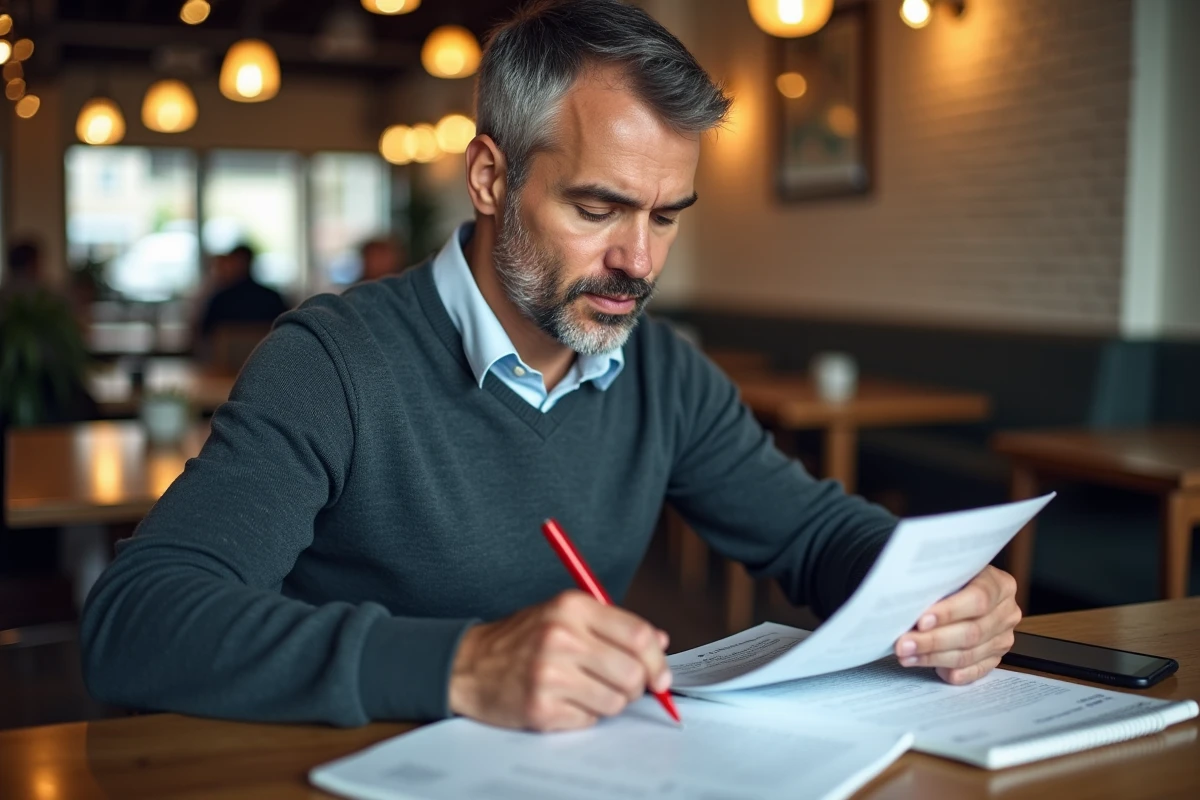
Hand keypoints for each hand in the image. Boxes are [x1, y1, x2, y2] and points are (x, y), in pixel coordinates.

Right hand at [448, 590, 671, 730]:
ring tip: (585, 691)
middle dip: (635, 687)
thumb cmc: (520, 640)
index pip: (638, 635)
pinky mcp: (541, 707)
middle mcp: (562, 637)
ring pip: (615, 702)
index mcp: (572, 607)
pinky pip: (588, 720)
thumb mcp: (563, 615)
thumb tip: (658, 642)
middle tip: (622, 687)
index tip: (660, 675)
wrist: (468, 665)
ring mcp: (550, 674)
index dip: (657, 660)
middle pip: (632, 673)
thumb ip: (612, 625)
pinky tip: (563, 700)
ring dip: (609, 703)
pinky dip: (583, 715)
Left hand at [895, 565, 1020, 684]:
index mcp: (1000, 585)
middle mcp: (1006, 613)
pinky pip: (972, 671)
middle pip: (972, 632)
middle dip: (933, 640)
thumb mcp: (949, 570)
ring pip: (968, 655)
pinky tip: (928, 667)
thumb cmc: (951, 578)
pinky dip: (948, 672)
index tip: (922, 621)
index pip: (978, 599)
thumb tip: (909, 599)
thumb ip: (937, 581)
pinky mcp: (994, 658)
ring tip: (906, 655)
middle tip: (904, 644)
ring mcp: (1002, 638)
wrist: (966, 588)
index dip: (949, 612)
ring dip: (933, 657)